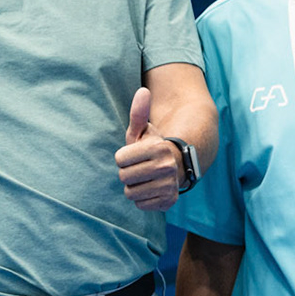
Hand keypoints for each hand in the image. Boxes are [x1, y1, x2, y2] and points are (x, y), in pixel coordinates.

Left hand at [115, 86, 183, 211]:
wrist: (175, 167)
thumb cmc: (151, 147)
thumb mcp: (143, 130)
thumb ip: (138, 112)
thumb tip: (142, 90)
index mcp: (157, 148)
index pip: (119, 159)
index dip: (123, 157)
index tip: (134, 155)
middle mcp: (167, 167)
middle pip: (124, 177)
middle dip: (127, 173)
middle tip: (139, 168)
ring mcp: (169, 186)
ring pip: (130, 193)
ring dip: (134, 187)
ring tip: (145, 178)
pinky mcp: (169, 202)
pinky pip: (140, 204)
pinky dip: (142, 199)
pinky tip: (151, 189)